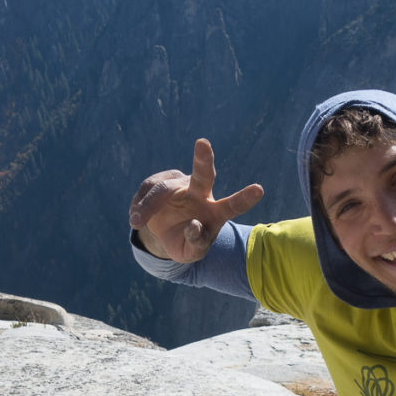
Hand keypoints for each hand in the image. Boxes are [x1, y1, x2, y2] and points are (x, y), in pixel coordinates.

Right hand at [128, 138, 262, 262]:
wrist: (167, 233)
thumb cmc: (187, 243)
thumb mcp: (192, 252)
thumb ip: (197, 244)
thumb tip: (194, 226)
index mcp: (216, 212)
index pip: (232, 206)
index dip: (245, 198)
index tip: (259, 190)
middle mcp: (201, 193)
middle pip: (203, 174)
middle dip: (203, 159)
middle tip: (203, 143)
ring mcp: (179, 184)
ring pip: (162, 190)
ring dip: (147, 206)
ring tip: (135, 222)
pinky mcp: (160, 181)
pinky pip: (146, 189)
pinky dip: (138, 205)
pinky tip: (137, 215)